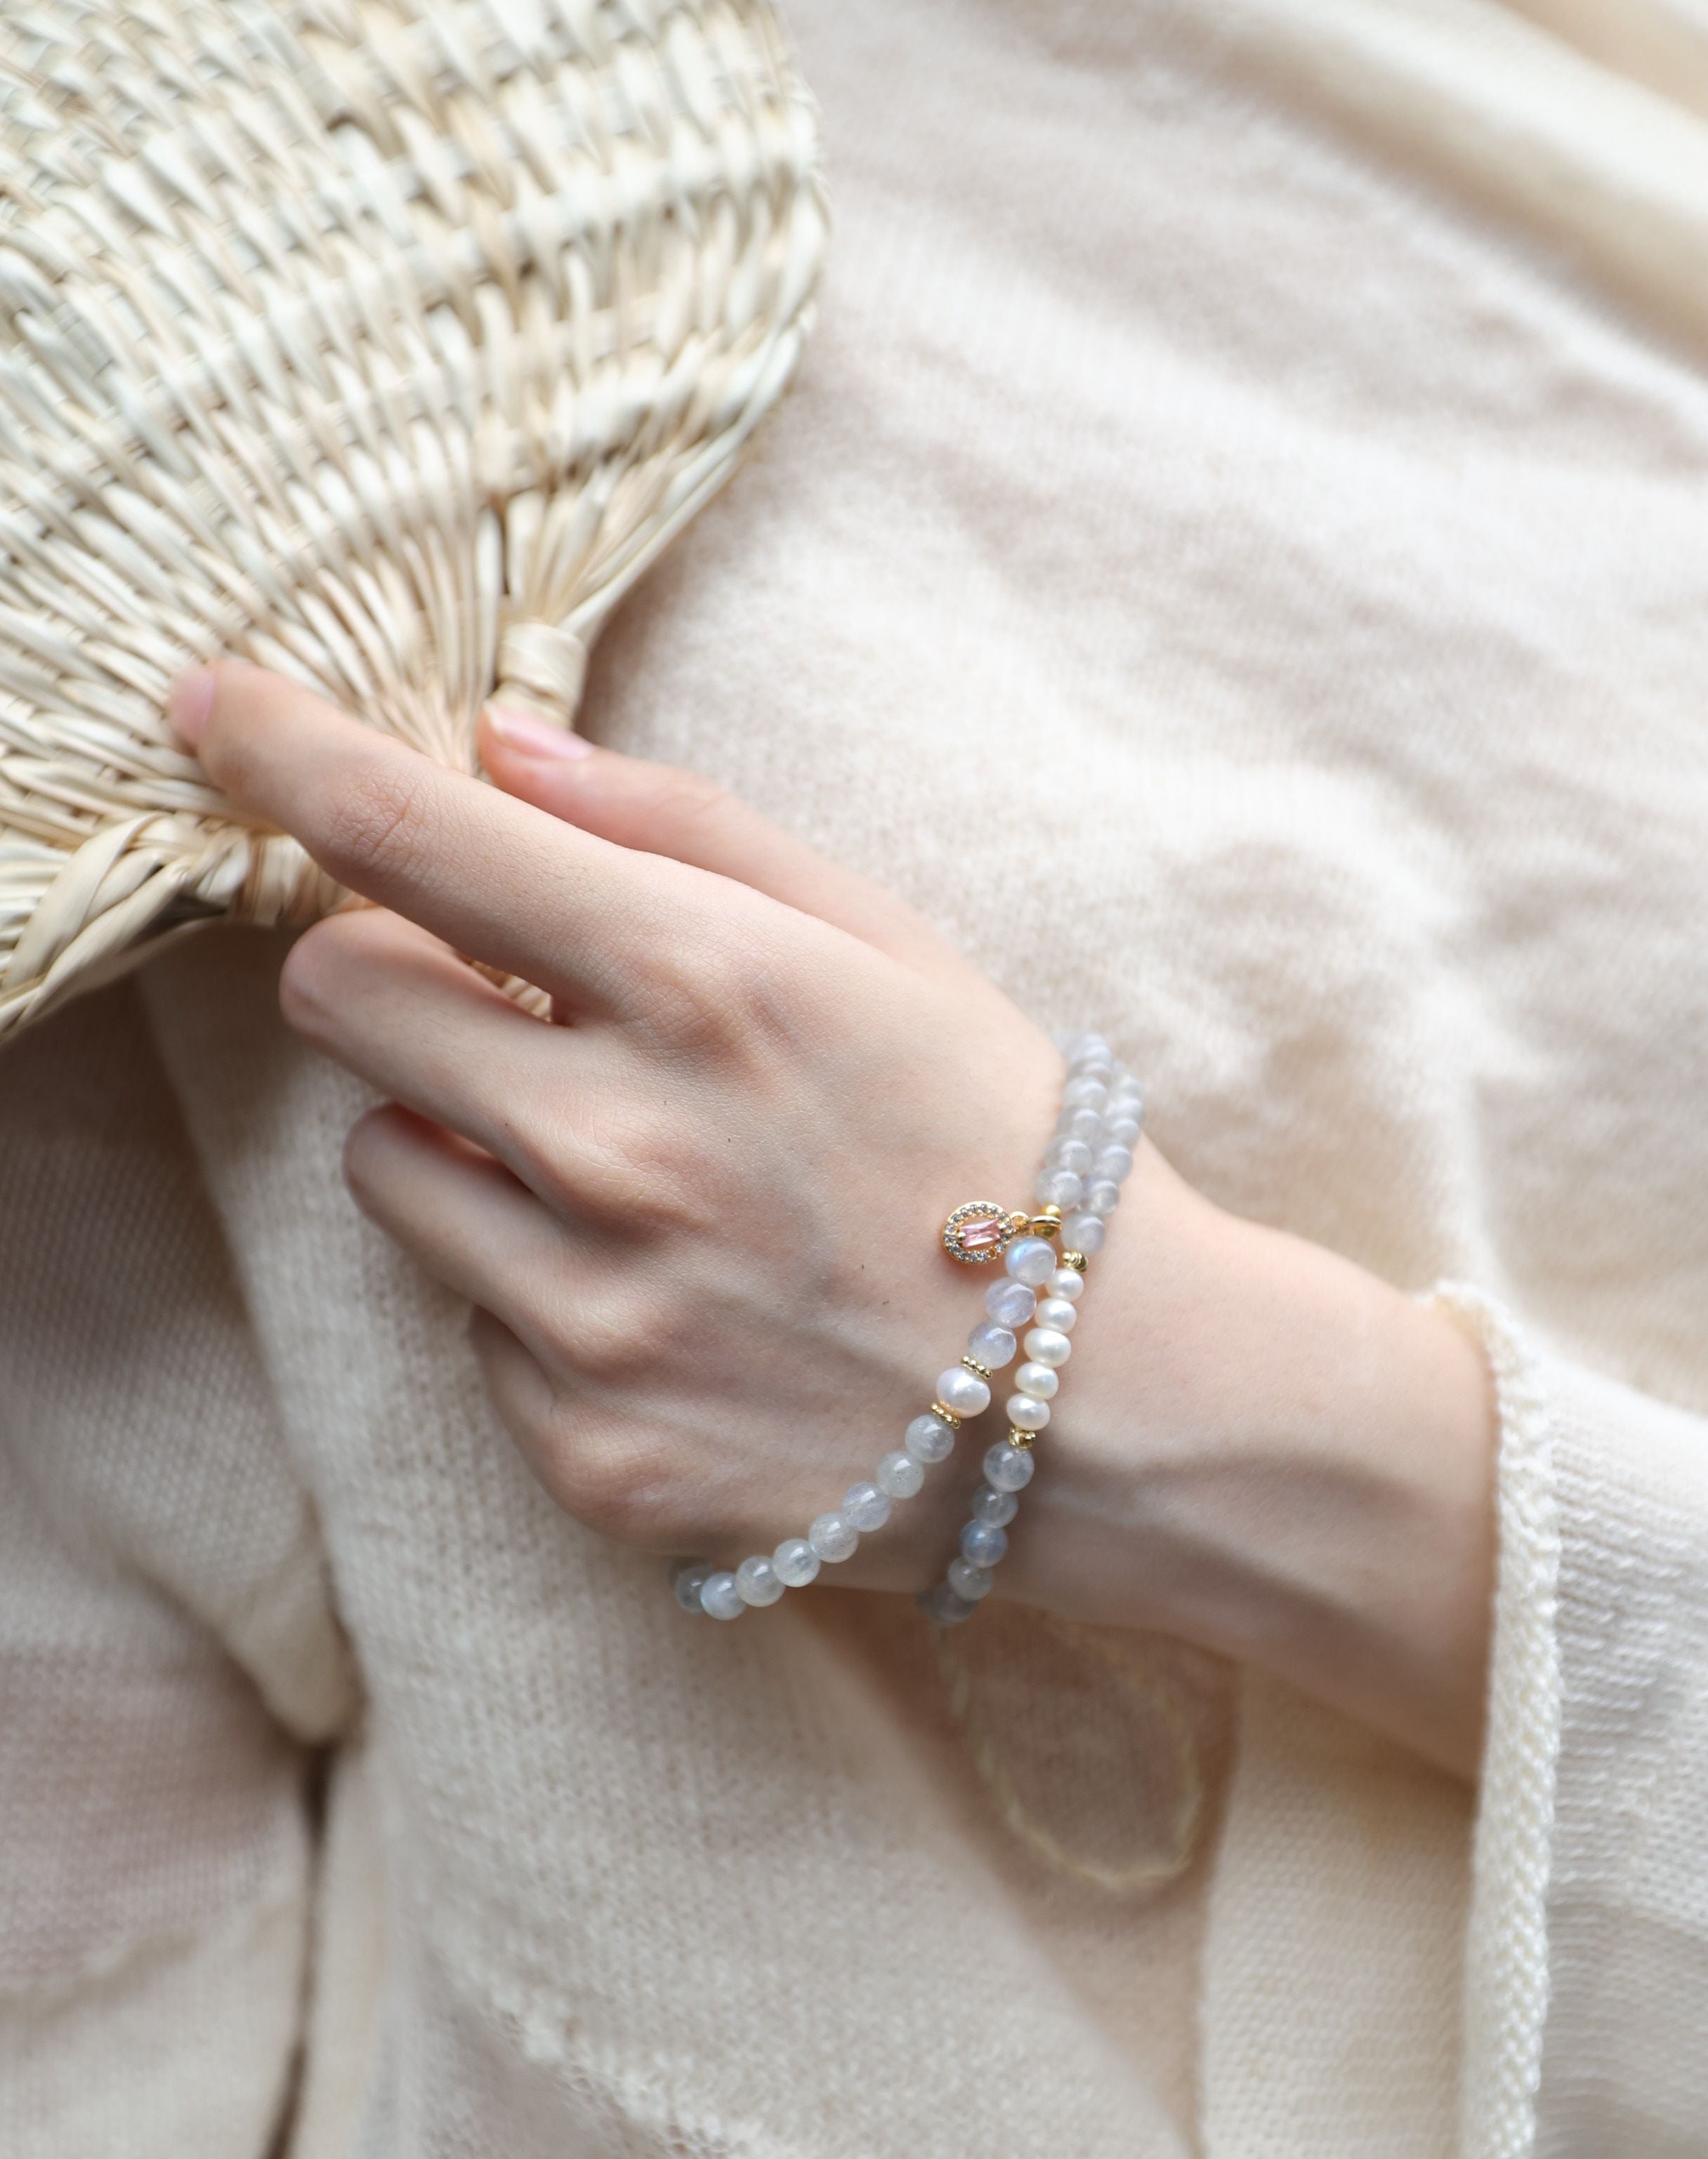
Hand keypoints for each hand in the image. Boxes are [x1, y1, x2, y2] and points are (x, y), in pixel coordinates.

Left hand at [169, 665, 1495, 1777]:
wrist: (1117, 1408)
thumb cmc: (1007, 1141)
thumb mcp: (887, 943)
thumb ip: (682, 826)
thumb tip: (495, 743)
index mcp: (707, 986)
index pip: (410, 837)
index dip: (281, 751)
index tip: (206, 705)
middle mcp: (625, 1149)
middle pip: (339, 997)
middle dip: (391, 970)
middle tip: (501, 994)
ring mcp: (599, 1318)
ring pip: (382, 1167)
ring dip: (464, 1140)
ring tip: (627, 1172)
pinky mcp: (590, 1453)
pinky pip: (471, 1326)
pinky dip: (536, 1291)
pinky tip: (674, 1300)